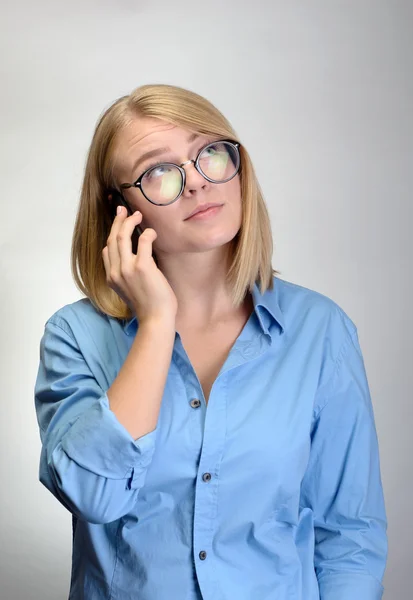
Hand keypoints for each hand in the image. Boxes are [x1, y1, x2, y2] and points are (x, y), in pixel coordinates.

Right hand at [102, 204, 177, 324]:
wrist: (156, 319)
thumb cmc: (148, 307)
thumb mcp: (130, 291)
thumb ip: (127, 275)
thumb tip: (135, 259)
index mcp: (111, 278)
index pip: (106, 251)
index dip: (112, 235)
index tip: (119, 225)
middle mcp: (115, 272)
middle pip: (112, 240)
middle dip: (118, 222)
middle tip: (124, 210)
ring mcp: (127, 269)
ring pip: (122, 237)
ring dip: (129, 222)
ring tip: (138, 215)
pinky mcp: (143, 267)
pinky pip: (143, 241)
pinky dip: (148, 233)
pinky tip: (153, 232)